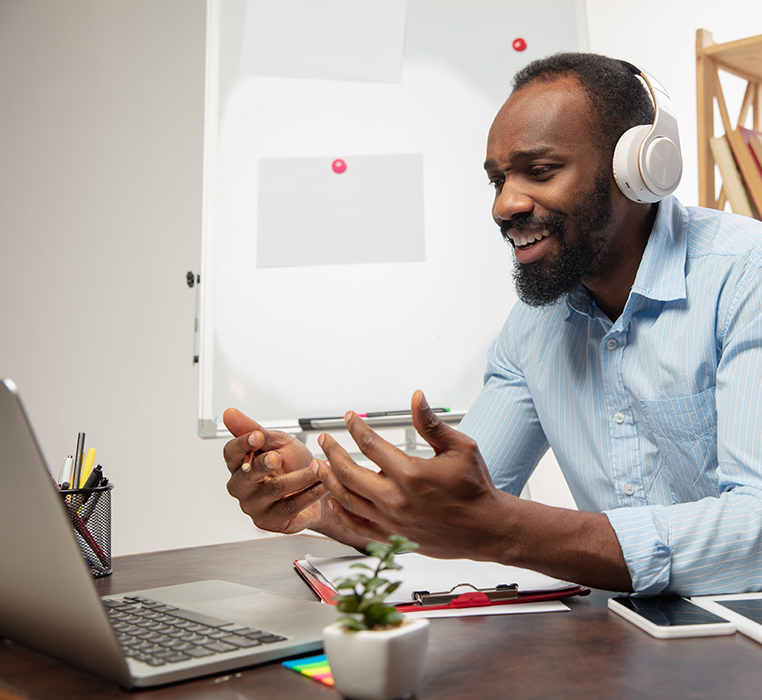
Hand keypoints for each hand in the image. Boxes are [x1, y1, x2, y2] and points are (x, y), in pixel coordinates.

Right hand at [223, 408, 328, 533]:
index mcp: (239, 465)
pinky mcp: (272, 522)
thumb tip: (229, 413)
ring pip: (275, 490)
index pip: (231, 454)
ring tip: (317, 466)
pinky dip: (309, 493)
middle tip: (277, 457)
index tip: (257, 436)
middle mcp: (243, 488)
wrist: (317, 489)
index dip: (242, 445)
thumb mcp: (278, 441)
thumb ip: (255, 429)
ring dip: (300, 476)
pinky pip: (291, 507)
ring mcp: (255, 507)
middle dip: (263, 465)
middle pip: (246, 477)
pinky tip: (322, 484)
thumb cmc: (294, 464)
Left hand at [310, 390, 511, 560]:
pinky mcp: (392, 537)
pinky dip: (342, 511)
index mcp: (411, 474)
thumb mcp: (460, 448)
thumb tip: (416, 398)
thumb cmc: (476, 488)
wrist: (487, 529)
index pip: (371, 444)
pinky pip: (357, 525)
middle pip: (349, 473)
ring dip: (330, 480)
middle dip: (332, 453)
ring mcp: (391, 521)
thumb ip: (432, 423)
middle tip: (324, 440)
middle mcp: (396, 499)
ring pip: (347, 500)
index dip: (356, 428)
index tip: (349, 418)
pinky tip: (334, 500)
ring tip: (321, 466)